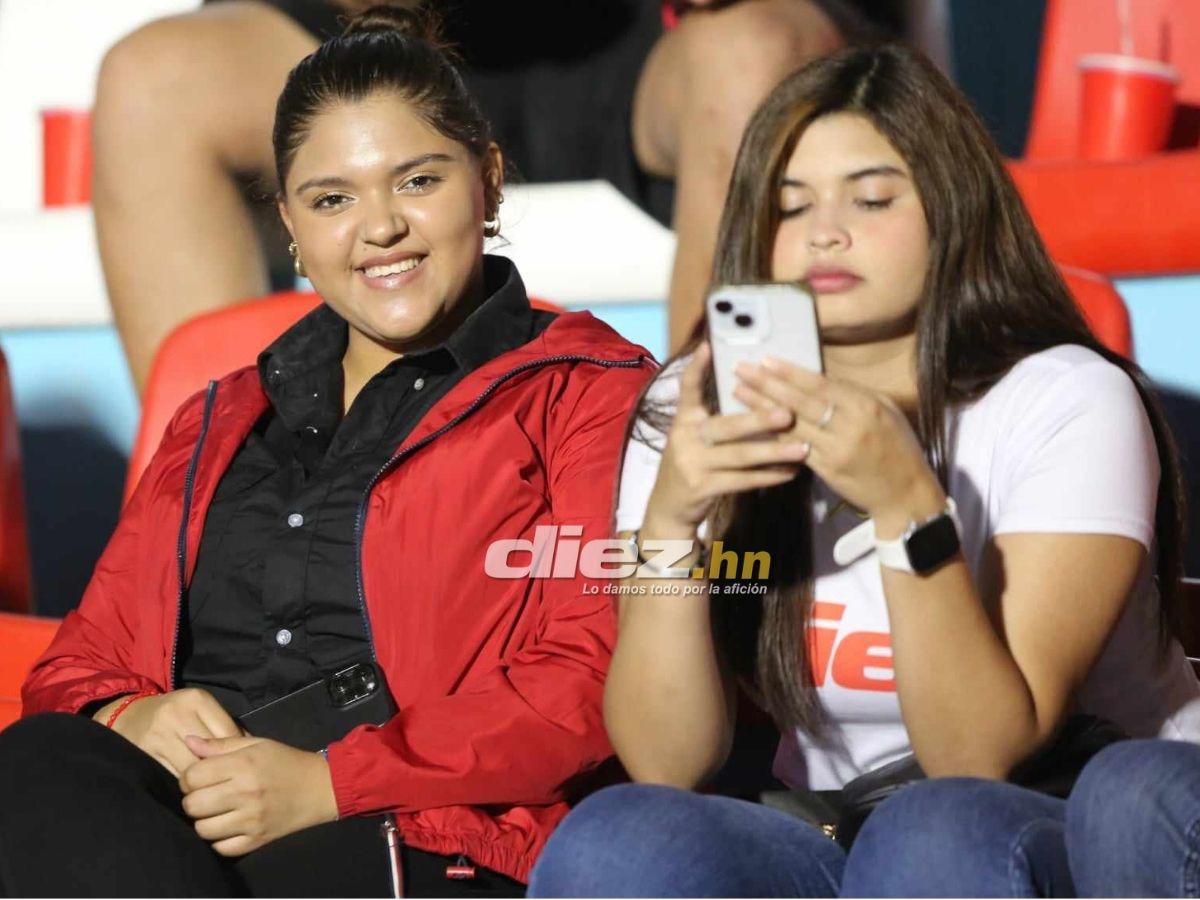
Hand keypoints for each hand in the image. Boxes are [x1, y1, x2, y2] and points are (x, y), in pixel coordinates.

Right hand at [93, 687, 243, 777]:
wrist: (127, 716)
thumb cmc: (174, 714)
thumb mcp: (200, 709)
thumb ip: (224, 725)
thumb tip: (251, 747)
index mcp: (196, 700)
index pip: (228, 734)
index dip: (236, 754)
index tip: (240, 767)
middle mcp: (176, 715)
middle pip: (210, 754)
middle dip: (220, 771)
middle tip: (228, 783)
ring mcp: (158, 736)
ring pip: (191, 769)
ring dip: (203, 782)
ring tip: (211, 788)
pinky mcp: (143, 755)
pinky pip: (171, 777)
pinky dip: (183, 786)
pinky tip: (190, 789)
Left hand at [178, 734, 337, 856]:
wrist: (321, 787)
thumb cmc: (285, 761)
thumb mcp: (256, 744)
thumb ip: (220, 744)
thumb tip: (188, 742)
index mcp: (243, 765)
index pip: (192, 777)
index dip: (189, 777)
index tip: (199, 778)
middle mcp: (245, 793)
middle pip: (192, 805)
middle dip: (193, 799)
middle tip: (206, 795)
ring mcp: (251, 820)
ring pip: (202, 829)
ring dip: (205, 820)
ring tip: (217, 811)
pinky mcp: (257, 840)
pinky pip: (220, 847)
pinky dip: (220, 839)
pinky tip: (229, 826)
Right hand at [643, 343, 806, 538]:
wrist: (668, 506)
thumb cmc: (691, 462)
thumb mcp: (692, 436)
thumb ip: (714, 417)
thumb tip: (755, 394)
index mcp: (683, 420)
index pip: (687, 389)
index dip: (696, 368)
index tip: (709, 346)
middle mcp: (684, 438)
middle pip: (725, 426)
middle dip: (758, 419)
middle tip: (788, 413)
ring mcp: (692, 464)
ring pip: (739, 456)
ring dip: (774, 452)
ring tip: (802, 448)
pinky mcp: (702, 488)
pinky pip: (742, 481)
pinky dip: (768, 476)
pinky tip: (790, 472)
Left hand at [732, 356, 943, 531]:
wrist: (905, 492)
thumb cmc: (898, 446)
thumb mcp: (885, 410)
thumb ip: (853, 394)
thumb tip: (819, 379)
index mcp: (865, 406)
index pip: (820, 384)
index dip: (790, 372)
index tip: (765, 360)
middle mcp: (849, 426)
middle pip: (800, 401)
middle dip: (767, 384)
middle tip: (741, 370)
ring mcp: (836, 449)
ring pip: (791, 424)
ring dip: (761, 407)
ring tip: (738, 392)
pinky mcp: (826, 470)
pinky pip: (794, 448)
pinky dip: (773, 434)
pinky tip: (754, 423)